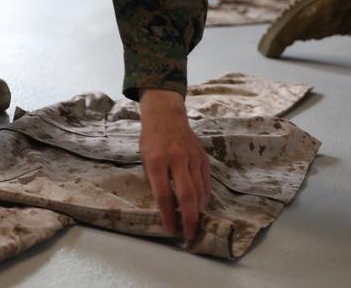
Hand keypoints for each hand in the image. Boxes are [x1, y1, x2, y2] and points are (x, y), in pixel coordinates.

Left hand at [138, 89, 211, 238]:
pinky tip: (200, 205)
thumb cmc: (151, 140)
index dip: (168, 215)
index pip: (163, 194)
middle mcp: (176, 159)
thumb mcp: (145, 160)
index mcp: (157, 161)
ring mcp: (192, 157)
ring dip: (198, 210)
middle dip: (189, 218)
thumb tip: (166, 207)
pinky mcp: (203, 157)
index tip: (170, 229)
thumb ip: (155, 182)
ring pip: (199, 190)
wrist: (166, 116)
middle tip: (189, 234)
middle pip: (186, 195)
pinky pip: (206, 181)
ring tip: (195, 223)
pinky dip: (204, 196)